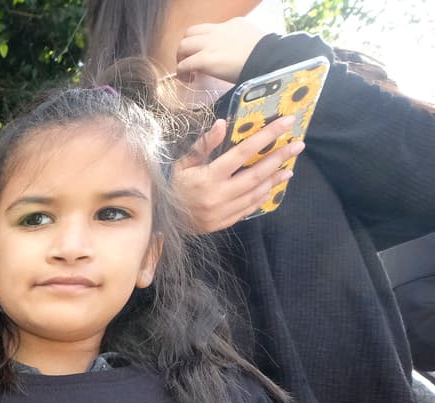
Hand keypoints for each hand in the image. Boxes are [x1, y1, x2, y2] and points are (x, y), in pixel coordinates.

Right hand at [173, 116, 301, 232]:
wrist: (161, 220)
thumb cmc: (172, 186)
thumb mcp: (183, 163)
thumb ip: (203, 145)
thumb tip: (223, 123)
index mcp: (208, 176)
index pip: (243, 152)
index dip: (267, 136)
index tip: (286, 123)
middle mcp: (219, 195)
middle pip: (257, 174)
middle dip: (279, 157)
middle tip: (298, 146)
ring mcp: (223, 211)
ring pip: (256, 193)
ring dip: (275, 179)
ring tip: (288, 168)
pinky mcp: (224, 223)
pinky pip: (249, 208)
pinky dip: (262, 197)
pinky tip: (271, 188)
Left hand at [176, 18, 266, 84]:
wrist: (269, 60)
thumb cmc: (267, 56)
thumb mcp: (254, 41)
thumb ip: (242, 43)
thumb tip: (239, 54)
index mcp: (232, 24)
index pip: (210, 29)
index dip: (204, 42)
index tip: (206, 54)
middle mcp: (218, 31)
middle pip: (191, 33)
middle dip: (187, 47)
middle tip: (190, 60)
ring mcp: (210, 44)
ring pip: (183, 45)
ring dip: (181, 58)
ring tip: (187, 70)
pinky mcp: (205, 59)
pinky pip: (184, 64)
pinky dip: (181, 72)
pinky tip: (188, 79)